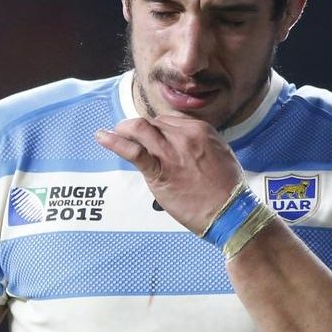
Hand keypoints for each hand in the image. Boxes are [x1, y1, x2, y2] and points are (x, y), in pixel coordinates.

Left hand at [95, 114, 242, 234]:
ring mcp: (169, 153)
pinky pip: (132, 151)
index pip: (168, 119)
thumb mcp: (221, 153)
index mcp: (200, 130)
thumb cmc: (228, 188)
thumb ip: (201, 143)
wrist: (229, 212)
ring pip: (138, 128)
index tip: (152, 135)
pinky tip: (102, 137)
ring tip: (113, 133)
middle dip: (140, 129)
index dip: (157, 127)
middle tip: (131, 137)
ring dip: (123, 129)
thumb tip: (184, 142)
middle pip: (152, 123)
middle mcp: (183, 136)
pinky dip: (113, 142)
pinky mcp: (159, 171)